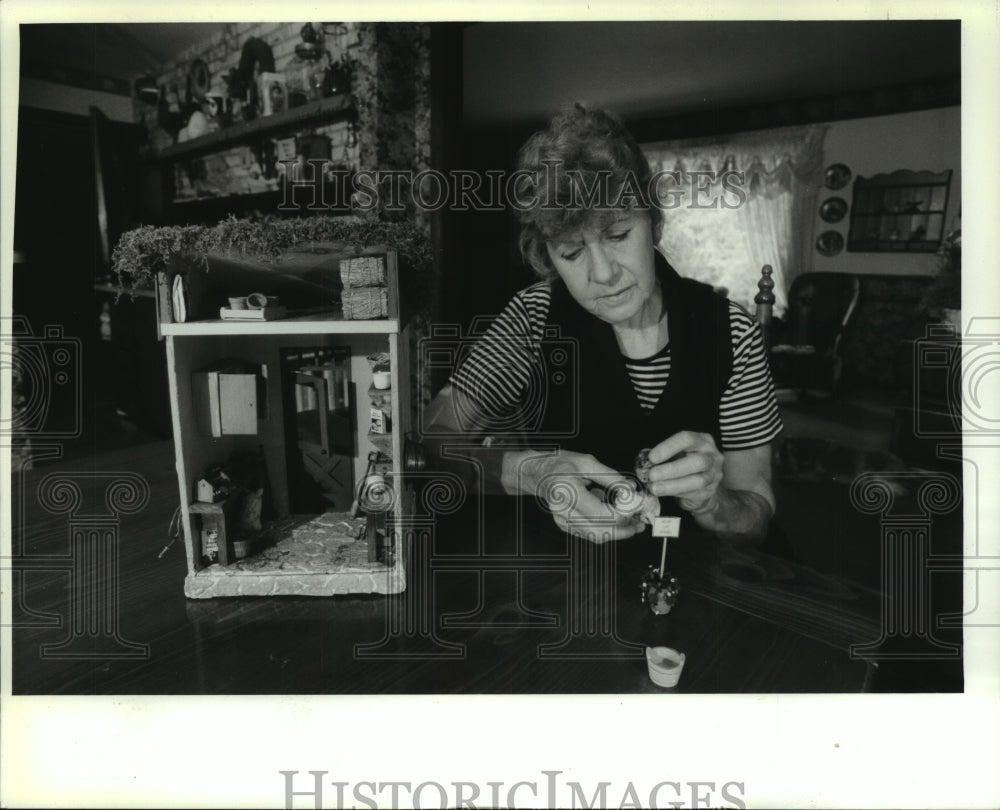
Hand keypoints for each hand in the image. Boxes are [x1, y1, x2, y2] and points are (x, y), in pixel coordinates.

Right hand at [517, 451, 644, 541]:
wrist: (537, 473)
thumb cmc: (560, 464)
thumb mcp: (587, 462)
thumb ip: (611, 477)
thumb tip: (631, 491)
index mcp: (567, 491)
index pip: (600, 514)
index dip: (622, 515)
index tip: (637, 508)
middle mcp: (562, 510)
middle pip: (599, 531)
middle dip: (624, 529)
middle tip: (639, 522)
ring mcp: (561, 520)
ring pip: (596, 536)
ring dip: (617, 533)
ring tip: (633, 523)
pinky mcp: (564, 525)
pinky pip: (589, 533)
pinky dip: (606, 529)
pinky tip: (613, 519)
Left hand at [645, 431, 723, 515]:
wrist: (701, 485)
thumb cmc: (684, 463)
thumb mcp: (676, 453)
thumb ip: (663, 455)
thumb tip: (645, 461)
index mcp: (702, 440)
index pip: (687, 439)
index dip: (668, 447)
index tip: (652, 457)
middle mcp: (712, 456)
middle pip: (697, 461)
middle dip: (671, 469)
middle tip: (652, 475)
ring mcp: (714, 475)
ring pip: (697, 481)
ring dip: (672, 484)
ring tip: (655, 487)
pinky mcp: (710, 491)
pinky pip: (694, 493)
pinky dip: (675, 492)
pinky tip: (663, 492)